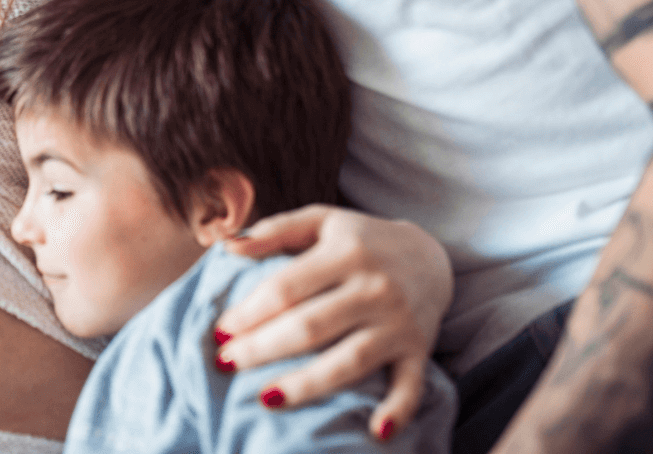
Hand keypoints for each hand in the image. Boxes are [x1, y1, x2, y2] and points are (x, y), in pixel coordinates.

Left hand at [213, 204, 452, 440]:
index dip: (249, 312)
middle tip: (226, 363)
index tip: (220, 330)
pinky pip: (410, 385)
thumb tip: (227, 248)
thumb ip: (274, 230)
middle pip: (310, 326)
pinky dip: (398, 410)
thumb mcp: (320, 221)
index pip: (287, 287)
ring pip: (349, 361)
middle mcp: (375, 287)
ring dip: (307, 385)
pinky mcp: (419, 350)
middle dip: (262, 348)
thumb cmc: (361, 239)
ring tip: (265, 399)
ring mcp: (399, 322)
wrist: (431, 256)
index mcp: (346, 251)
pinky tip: (375, 432)